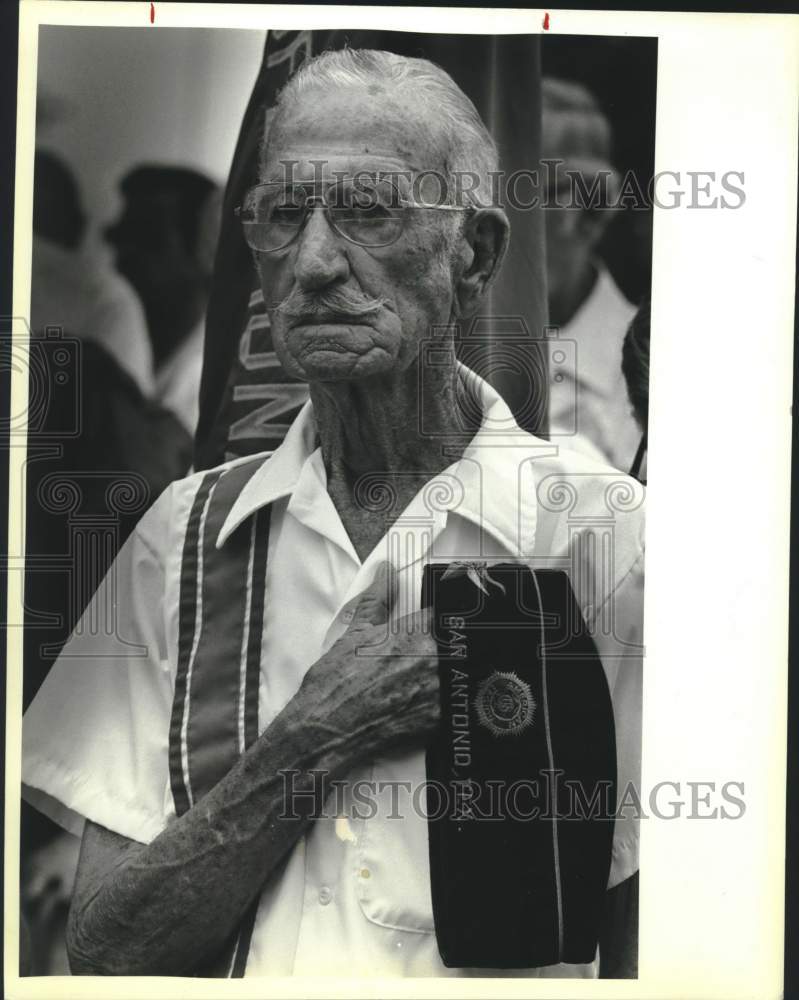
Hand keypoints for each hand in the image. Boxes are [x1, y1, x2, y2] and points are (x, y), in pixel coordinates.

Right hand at [299, 563, 439, 756]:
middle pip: (456, 649)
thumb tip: (385, 572)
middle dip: (445, 654)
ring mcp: (440, 693)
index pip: (448, 617)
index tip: (440, 629)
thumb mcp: (355, 634)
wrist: (326, 730)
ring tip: (418, 688)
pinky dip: (443, 706)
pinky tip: (419, 708)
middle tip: (416, 666)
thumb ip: (377, 599)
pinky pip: (453, 708)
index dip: (444, 623)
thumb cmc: (336, 683)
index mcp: (417, 633)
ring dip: (446, 679)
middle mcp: (434, 661)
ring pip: (458, 678)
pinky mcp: (441, 722)